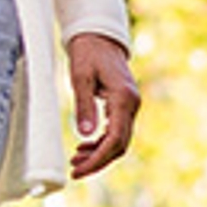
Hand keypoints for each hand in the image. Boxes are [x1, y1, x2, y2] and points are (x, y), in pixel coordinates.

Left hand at [66, 32, 140, 179]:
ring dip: (99, 154)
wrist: (98, 35)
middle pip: (119, 145)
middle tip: (75, 171)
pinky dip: (101, 142)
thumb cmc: (87, 53)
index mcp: (123, 99)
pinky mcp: (124, 105)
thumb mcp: (80, 77)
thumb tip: (84, 135)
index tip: (78, 170)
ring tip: (76, 161)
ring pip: (119, 140)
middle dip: (98, 161)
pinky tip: (85, 147)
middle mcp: (132, 105)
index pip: (114, 140)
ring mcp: (130, 106)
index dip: (97, 160)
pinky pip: (116, 131)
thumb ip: (83, 106)